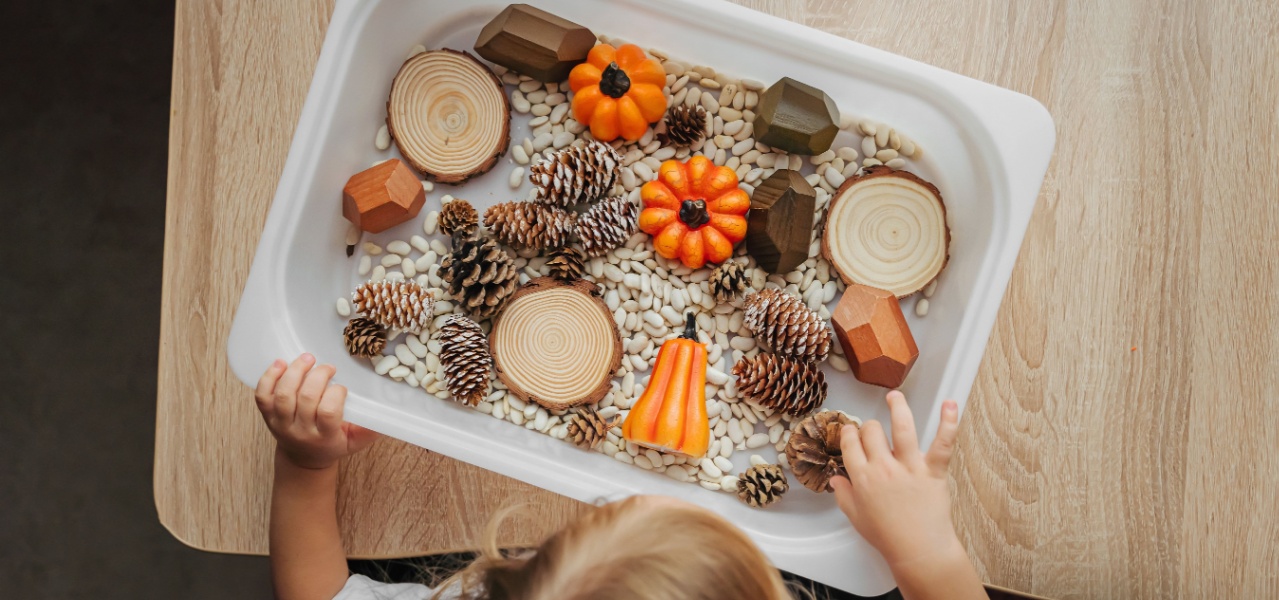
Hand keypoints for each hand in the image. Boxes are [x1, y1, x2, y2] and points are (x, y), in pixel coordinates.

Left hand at [254, 354, 379, 469]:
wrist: (303, 459)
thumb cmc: (333, 445)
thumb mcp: (356, 442)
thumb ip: (371, 428)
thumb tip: (391, 413)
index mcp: (324, 437)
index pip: (328, 412)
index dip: (336, 394)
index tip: (342, 388)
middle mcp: (300, 431)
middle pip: (305, 399)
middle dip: (318, 376)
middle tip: (328, 368)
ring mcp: (281, 423)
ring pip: (283, 395)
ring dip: (295, 372)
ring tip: (307, 359)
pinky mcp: (267, 416)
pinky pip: (262, 395)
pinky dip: (268, 377)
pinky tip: (281, 364)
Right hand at [830, 391, 962, 569]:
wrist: (919, 551)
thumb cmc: (888, 537)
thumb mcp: (856, 517)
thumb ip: (843, 494)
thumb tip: (835, 479)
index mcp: (863, 478)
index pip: (850, 444)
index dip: (848, 434)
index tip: (851, 432)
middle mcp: (884, 468)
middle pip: (871, 431)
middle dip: (868, 427)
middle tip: (872, 430)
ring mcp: (909, 467)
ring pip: (901, 427)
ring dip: (898, 407)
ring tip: (895, 397)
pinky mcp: (933, 471)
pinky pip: (942, 443)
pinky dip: (948, 422)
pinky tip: (949, 404)